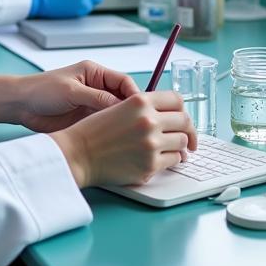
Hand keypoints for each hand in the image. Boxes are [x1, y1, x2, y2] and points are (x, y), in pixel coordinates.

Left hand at [14, 61, 139, 132]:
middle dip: (131, 110)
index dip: (135, 94)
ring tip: (129, 135)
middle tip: (139, 125)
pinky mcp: (86, 120)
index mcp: (95, 73)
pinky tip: (117, 140)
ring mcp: (92, 105)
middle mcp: (96, 88)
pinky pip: (105, 125)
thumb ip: (97, 97)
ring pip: (115, 114)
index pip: (123, 81)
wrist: (20, 106)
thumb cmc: (41, 90)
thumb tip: (122, 105)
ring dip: (122, 123)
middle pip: (123, 98)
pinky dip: (112, 131)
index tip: (142, 108)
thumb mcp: (72, 91)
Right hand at [49, 92, 198, 187]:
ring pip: (182, 142)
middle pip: (185, 121)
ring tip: (171, 149)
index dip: (182, 109)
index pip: (177, 100)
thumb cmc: (94, 132)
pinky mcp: (150, 165)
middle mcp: (148, 120)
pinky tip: (161, 159)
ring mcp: (151, 144)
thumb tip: (169, 115)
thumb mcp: (119, 107)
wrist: (78, 154)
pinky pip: (174, 161)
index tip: (183, 118)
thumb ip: (144, 107)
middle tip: (187, 138)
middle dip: (188, 130)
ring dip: (179, 146)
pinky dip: (171, 160)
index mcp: (140, 101)